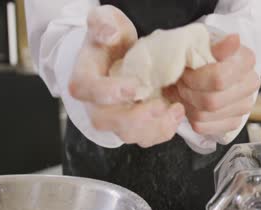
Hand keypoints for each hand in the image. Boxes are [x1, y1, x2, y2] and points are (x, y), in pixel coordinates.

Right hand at [69, 5, 184, 147]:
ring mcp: (113, 119)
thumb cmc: (110, 39)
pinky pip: (146, 138)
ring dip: (154, 127)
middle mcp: (94, 104)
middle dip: (136, 118)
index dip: (109, 92)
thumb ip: (103, 24)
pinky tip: (177, 114)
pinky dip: (164, 130)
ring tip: (176, 110)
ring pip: (128, 135)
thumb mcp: (105, 21)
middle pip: (106, 121)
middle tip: (160, 106)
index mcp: (83, 78)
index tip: (136, 87)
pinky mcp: (132, 126)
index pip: (87, 90)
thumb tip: (109, 34)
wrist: (118, 55)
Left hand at [163, 35, 260, 135]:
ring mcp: (244, 106)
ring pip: (204, 115)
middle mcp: (251, 84)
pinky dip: (189, 116)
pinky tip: (188, 103)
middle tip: (179, 82)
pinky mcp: (233, 122)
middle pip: (211, 101)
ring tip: (181, 91)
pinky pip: (203, 127)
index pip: (218, 79)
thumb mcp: (207, 43)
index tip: (185, 70)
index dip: (194, 78)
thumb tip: (234, 39)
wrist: (209, 65)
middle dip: (187, 92)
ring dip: (186, 104)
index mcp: (246, 61)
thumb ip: (219, 45)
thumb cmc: (205, 53)